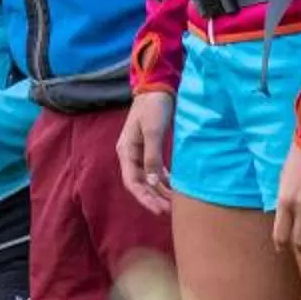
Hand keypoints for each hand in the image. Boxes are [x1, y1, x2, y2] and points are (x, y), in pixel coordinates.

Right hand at [116, 91, 175, 214]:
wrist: (156, 87)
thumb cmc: (153, 107)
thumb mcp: (153, 131)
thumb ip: (152, 157)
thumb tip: (153, 182)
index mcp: (126, 151)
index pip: (133, 182)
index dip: (145, 198)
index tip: (159, 211)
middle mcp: (130, 154)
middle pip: (140, 183)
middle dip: (153, 198)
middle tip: (169, 212)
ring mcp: (139, 151)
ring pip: (148, 178)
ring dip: (160, 191)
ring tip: (174, 203)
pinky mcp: (149, 147)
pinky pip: (155, 169)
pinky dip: (163, 179)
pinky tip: (174, 187)